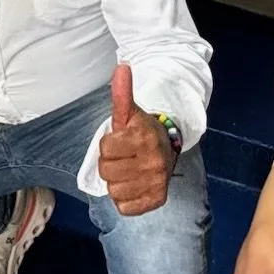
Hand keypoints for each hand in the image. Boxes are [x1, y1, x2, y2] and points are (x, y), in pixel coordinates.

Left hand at [96, 62, 175, 216]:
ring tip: (129, 170)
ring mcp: (156, 182)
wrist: (167, 149)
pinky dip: (125, 198)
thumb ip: (122, 93)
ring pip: (114, 190)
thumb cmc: (141, 131)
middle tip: (124, 156)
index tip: (121, 140)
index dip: (109, 144)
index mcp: (143, 138)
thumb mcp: (130, 113)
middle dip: (110, 163)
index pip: (105, 148)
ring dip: (117, 181)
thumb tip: (122, 67)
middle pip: (106, 171)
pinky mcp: (157, 200)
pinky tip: (134, 185)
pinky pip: (124, 207)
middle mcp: (153, 162)